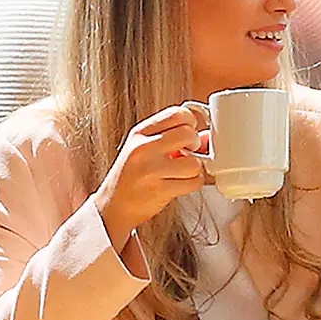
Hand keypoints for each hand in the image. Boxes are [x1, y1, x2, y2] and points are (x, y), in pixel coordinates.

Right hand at [96, 100, 214, 236]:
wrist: (113, 205)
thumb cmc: (131, 175)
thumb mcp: (144, 148)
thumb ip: (172, 137)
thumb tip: (207, 136)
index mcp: (140, 133)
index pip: (176, 114)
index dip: (190, 122)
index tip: (189, 131)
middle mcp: (143, 148)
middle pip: (187, 134)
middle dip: (194, 144)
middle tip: (187, 152)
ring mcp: (150, 170)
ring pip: (194, 162)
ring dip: (194, 169)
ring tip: (182, 171)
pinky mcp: (159, 190)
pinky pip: (193, 182)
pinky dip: (193, 183)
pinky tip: (181, 183)